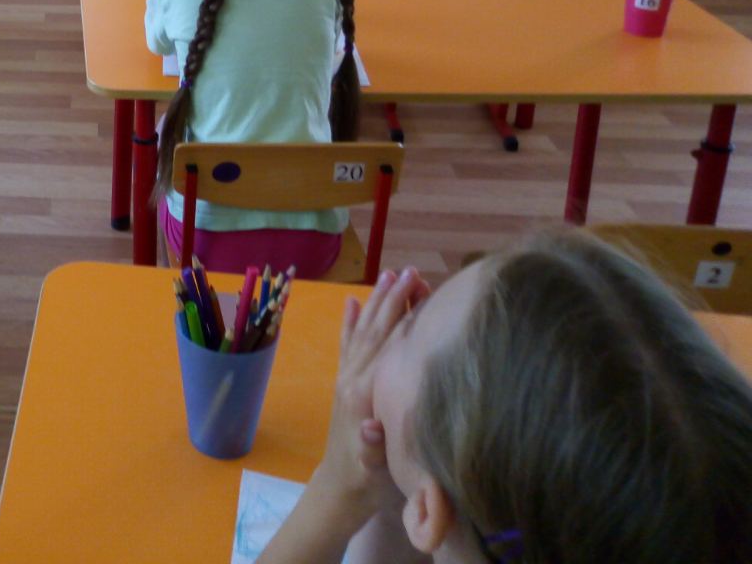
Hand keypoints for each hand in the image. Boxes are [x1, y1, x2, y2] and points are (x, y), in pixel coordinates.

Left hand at [312, 268, 429, 524]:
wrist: (339, 489)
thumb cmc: (367, 480)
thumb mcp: (374, 468)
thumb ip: (372, 446)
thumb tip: (371, 426)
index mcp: (364, 392)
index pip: (388, 344)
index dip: (405, 315)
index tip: (420, 286)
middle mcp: (353, 378)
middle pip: (376, 329)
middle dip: (393, 299)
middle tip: (411, 271)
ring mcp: (347, 377)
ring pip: (363, 331)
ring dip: (376, 302)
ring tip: (389, 275)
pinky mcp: (343, 383)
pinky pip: (347, 345)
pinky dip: (349, 322)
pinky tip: (350, 301)